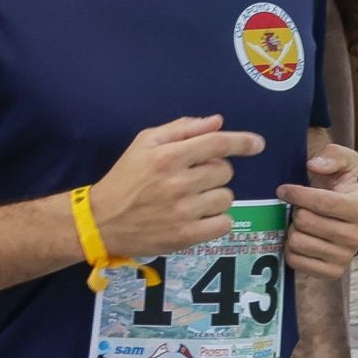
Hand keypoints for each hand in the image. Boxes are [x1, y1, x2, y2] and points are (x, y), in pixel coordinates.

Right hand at [89, 115, 264, 256]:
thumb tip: (218, 122)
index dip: (242, 141)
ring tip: (191, 200)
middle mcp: (178, 183)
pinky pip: (224, 223)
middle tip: (192, 178)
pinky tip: (198, 217)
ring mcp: (184, 211)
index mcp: (168, 156)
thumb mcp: (144, 144)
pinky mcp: (186, 235)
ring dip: (214, 196)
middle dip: (214, 172)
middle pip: (224, 171)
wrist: (101, 221)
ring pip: (226, 197)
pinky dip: (216, 220)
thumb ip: (181, 129)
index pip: (217, 143)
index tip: (257, 144)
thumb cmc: (124, 178)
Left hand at [277, 143, 357, 279]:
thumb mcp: (343, 165)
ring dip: (292, 230)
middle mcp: (357, 237)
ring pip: (298, 242)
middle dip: (296, 212)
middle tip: (300, 210)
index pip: (323, 202)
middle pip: (305, 222)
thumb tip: (314, 165)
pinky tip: (301, 240)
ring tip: (301, 225)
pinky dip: (291, 249)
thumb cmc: (338, 191)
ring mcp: (345, 257)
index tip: (283, 190)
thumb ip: (334, 156)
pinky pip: (295, 261)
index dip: (297, 194)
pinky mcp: (331, 272)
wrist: (341, 222)